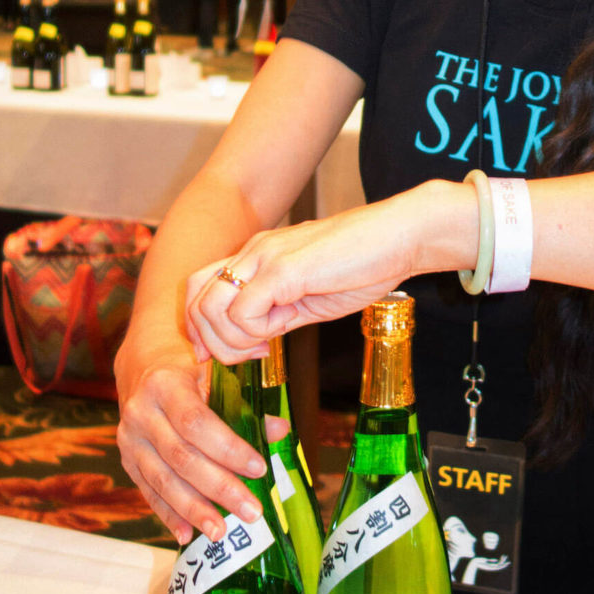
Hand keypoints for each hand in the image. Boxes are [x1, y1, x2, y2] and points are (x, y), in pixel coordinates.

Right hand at [115, 338, 266, 546]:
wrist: (141, 366)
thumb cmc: (188, 367)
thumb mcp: (216, 371)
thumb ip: (246, 401)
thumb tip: (278, 431)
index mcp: (164, 384)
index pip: (197, 422)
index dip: (228, 448)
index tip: (260, 468)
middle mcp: (141, 413)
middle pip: (182, 458)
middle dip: (219, 488)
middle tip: (252, 511)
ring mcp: (129, 440)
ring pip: (163, 481)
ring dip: (194, 510)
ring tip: (222, 532)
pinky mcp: (126, 461)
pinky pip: (148, 492)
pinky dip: (168, 515)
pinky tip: (187, 535)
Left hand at [184, 195, 427, 364]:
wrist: (400, 237)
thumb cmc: (365, 264)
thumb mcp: (309, 295)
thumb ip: (278, 312)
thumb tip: (255, 340)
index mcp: (257, 256)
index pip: (198, 289)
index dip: (205, 328)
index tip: (239, 352)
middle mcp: (253, 252)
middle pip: (194, 299)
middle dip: (213, 342)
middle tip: (250, 355)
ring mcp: (264, 258)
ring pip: (209, 309)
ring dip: (232, 341)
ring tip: (266, 346)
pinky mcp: (283, 270)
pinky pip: (242, 313)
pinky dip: (254, 335)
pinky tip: (280, 335)